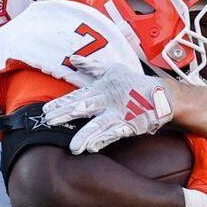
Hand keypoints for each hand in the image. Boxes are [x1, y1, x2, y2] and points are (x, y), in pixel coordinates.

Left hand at [41, 55, 174, 153]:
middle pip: (84, 108)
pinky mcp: (130, 125)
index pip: (77, 96)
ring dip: (85, 136)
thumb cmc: (133, 82)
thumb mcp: (112, 70)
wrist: (161, 95)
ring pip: (99, 125)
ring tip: (73, 147)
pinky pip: (115, 134)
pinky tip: (92, 148)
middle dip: (66, 115)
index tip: (45, 110)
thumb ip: (91, 67)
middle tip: (49, 122)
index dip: (61, 103)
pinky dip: (104, 140)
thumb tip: (73, 59)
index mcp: (101, 88)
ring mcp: (119, 114)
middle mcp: (108, 101)